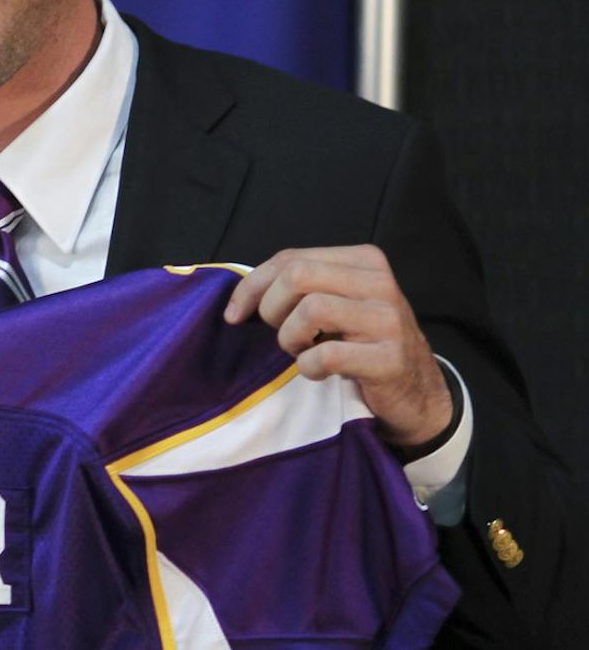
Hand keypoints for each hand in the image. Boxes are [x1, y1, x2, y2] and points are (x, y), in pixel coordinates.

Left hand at [223, 245, 452, 447]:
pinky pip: (327, 355)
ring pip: (310, 310)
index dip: (251, 287)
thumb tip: (239, 297)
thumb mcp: (336, 304)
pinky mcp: (390, 358)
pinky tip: (319, 372)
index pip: (290, 258)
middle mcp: (380, 282)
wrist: (415, 391)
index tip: (234, 315)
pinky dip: (310, 367)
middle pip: (297, 276)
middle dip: (271, 309)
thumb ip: (299, 288)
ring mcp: (388, 319)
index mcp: (363, 261)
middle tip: (282, 335)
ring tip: (303, 351)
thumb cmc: (361, 343)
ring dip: (291, 339)